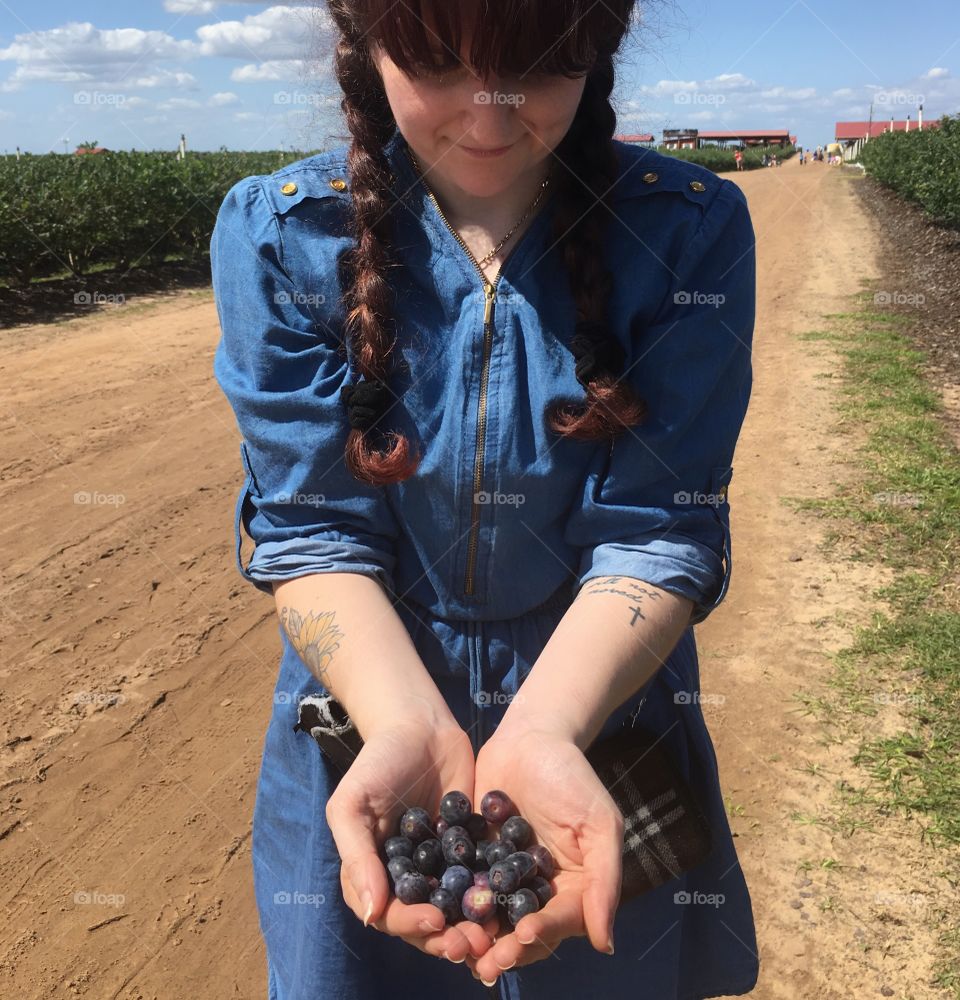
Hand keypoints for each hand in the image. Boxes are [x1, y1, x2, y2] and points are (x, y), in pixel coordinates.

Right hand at [325, 713, 497, 962]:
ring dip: (472, 925)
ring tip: (493, 935)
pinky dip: (495, 893)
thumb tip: (371, 915)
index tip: (434, 923)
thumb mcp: (353, 804)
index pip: (389, 915)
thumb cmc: (378, 762)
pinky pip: (483, 877)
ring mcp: (441, 865)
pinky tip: (512, 900)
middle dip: (448, 938)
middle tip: (472, 944)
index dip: (409, 925)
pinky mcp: (471, 848)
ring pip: (457, 908)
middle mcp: (409, 877)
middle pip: (426, 922)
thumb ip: (357, 856)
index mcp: (374, 874)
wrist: (420, 725)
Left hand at [465, 725, 622, 984]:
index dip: (540, 933)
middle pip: (520, 931)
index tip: (522, 935)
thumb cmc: (572, 775)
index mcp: (572, 887)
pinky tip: (434, 912)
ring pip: (489, 918)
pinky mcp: (473, 859)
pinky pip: (461, 889)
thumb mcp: (599, 822)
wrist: (531, 736)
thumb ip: (604, 880)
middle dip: (503, 949)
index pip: (557, 922)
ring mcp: (502, 876)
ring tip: (456, 946)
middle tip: (483, 962)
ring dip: (474, 937)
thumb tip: (604, 944)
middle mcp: (536, 889)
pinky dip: (450, 905)